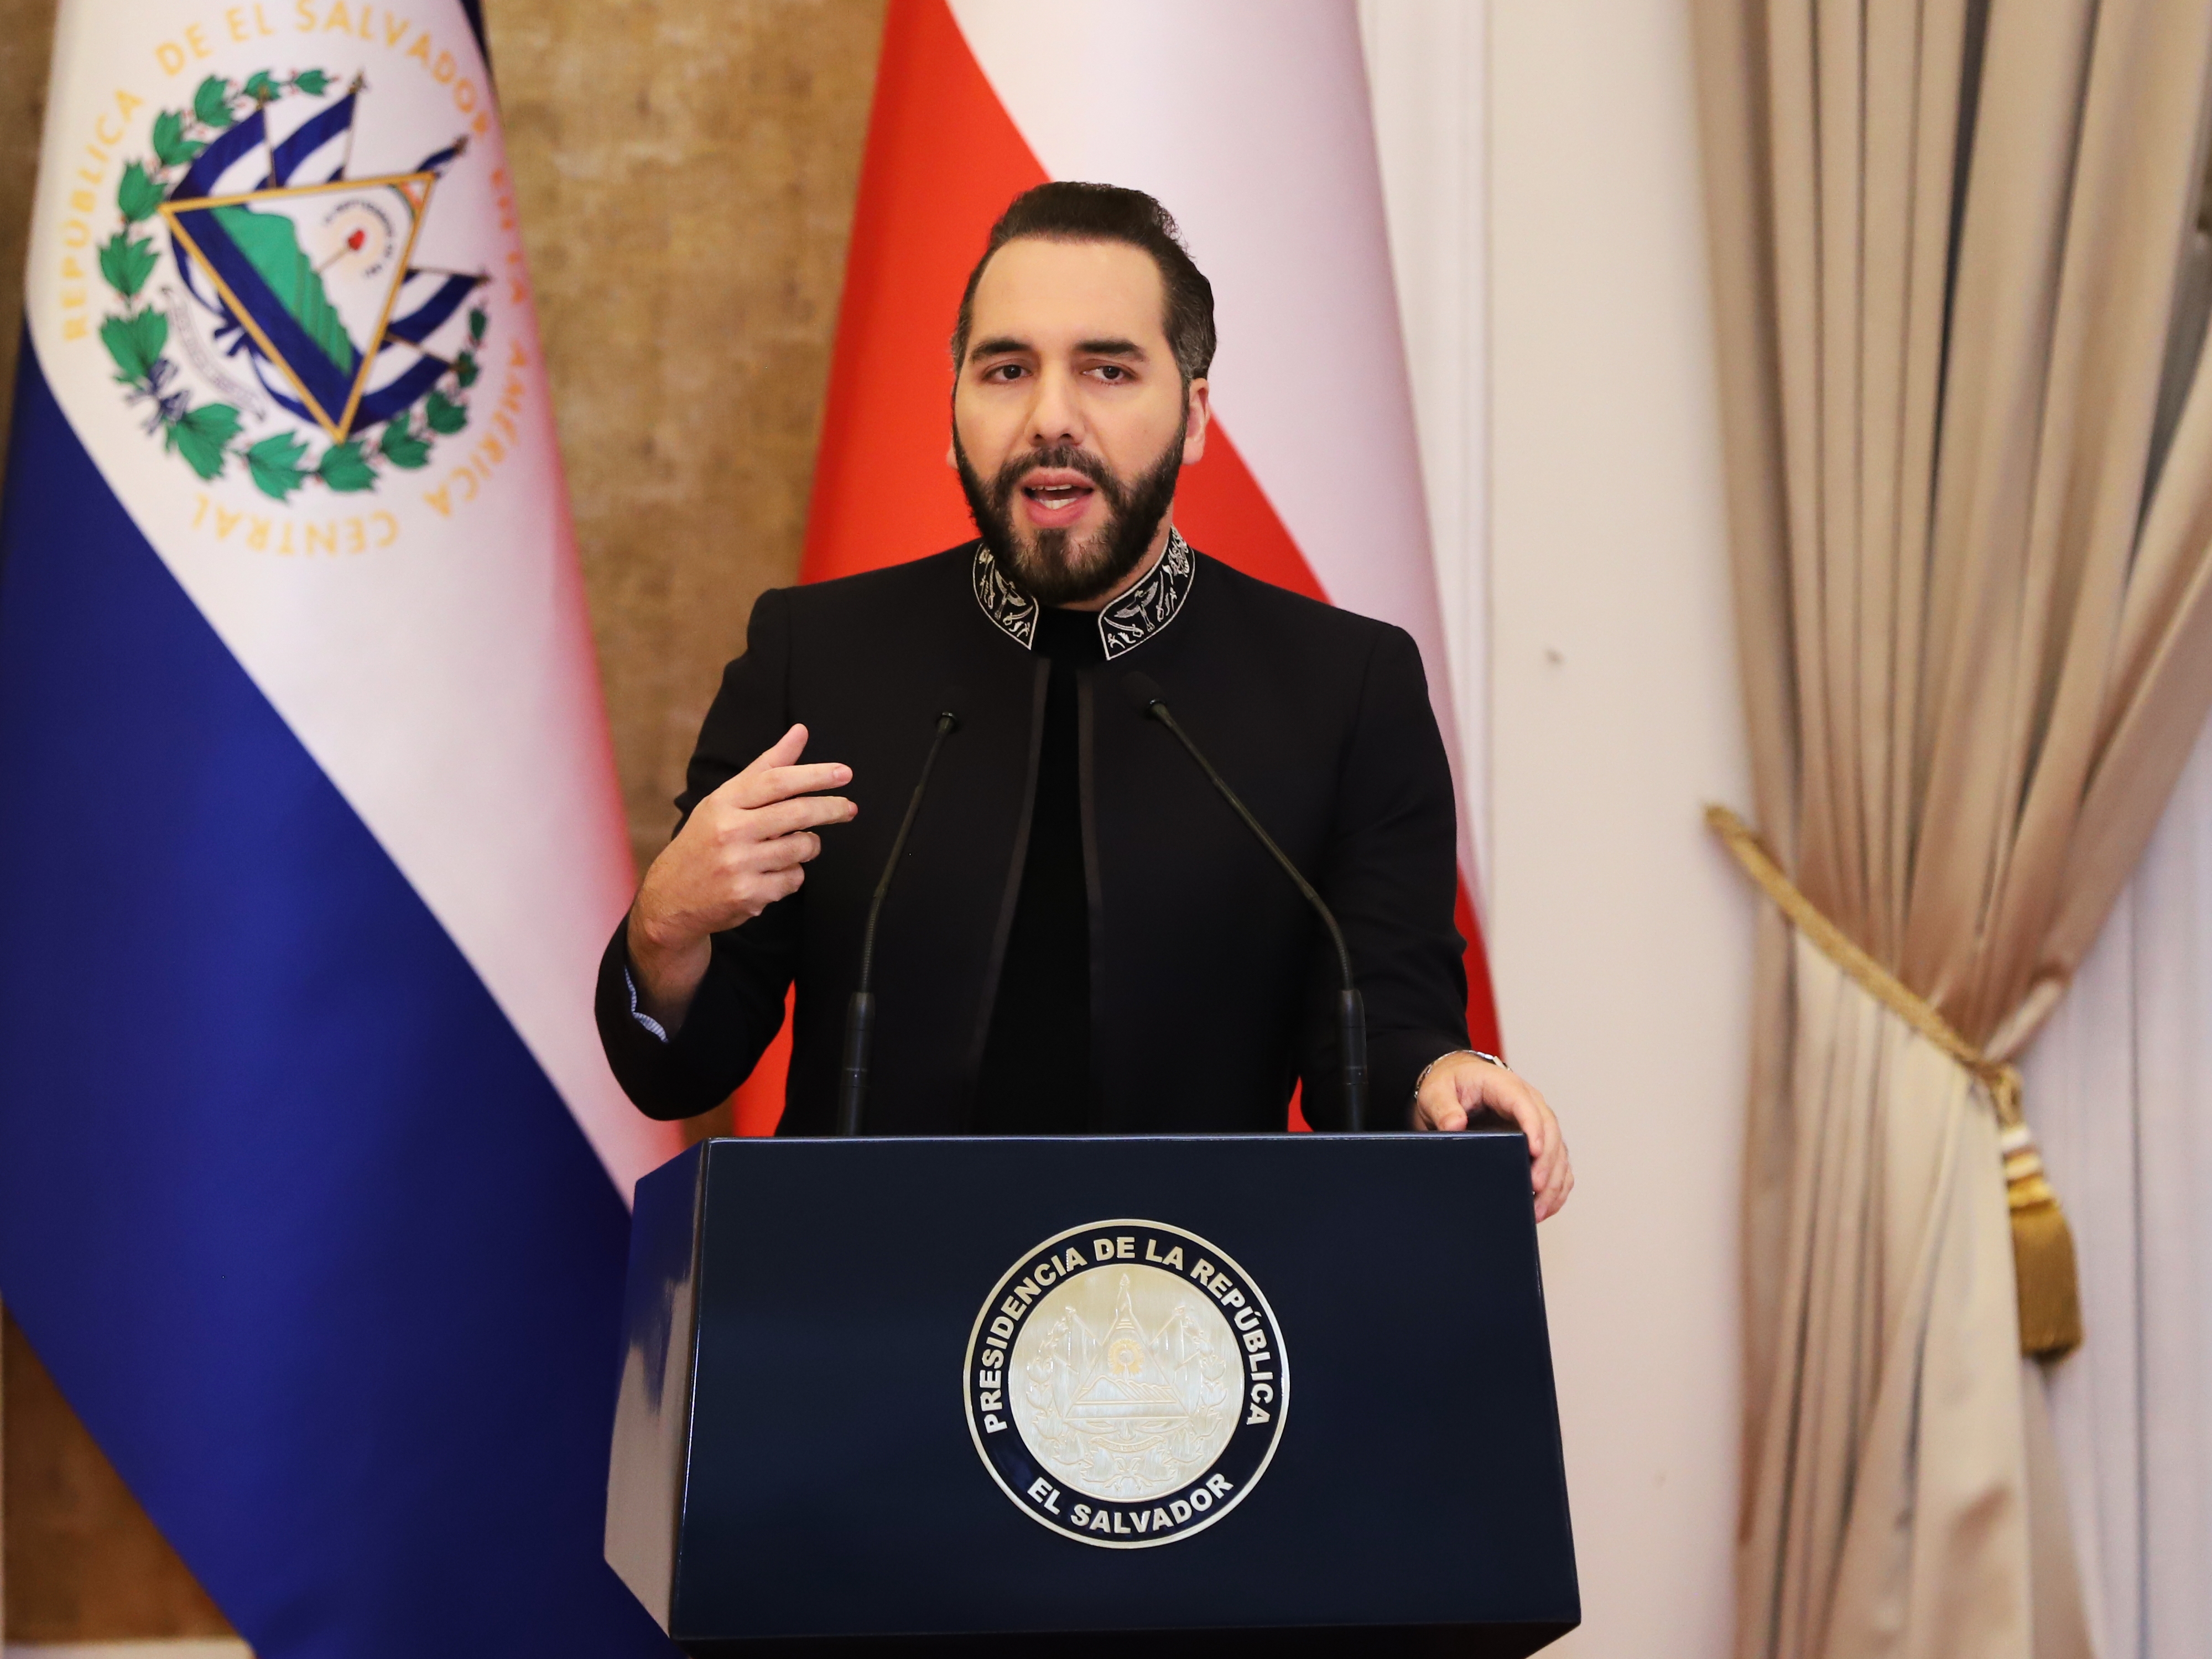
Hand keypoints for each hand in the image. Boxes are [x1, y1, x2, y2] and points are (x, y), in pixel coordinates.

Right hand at [626, 723, 853, 1029]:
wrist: (670, 899)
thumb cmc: (704, 842)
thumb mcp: (725, 800)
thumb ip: (765, 767)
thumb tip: (800, 731)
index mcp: (723, 802)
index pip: (776, 781)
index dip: (814, 775)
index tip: (843, 772)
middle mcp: (729, 831)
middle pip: (797, 813)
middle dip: (831, 809)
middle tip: (849, 808)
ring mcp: (739, 865)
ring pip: (801, 849)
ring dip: (806, 847)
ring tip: (789, 848)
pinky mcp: (748, 895)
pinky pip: (794, 880)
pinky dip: (791, 877)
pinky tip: (769, 875)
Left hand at [1413, 1052, 1572, 1220]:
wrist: (1458, 1083)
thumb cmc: (1450, 1084)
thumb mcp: (1437, 1091)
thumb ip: (1443, 1107)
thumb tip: (1455, 1125)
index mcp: (1506, 1087)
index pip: (1525, 1104)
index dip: (1534, 1127)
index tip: (1535, 1151)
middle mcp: (1529, 1103)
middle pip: (1550, 1131)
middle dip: (1547, 1162)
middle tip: (1536, 1188)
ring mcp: (1537, 1123)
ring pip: (1558, 1152)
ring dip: (1553, 1181)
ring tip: (1538, 1210)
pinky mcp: (1538, 1142)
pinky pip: (1556, 1165)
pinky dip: (1555, 1187)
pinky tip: (1545, 1208)